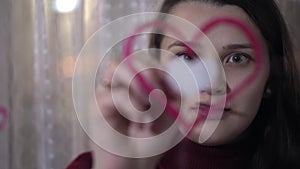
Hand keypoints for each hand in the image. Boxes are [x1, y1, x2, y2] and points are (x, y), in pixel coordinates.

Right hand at [91, 54, 179, 168]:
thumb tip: (172, 74)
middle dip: (152, 74)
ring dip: (138, 85)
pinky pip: (115, 94)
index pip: (147, 59)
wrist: (135, 165)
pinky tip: (140, 119)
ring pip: (118, 66)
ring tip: (147, 107)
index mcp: (138, 82)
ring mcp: (109, 91)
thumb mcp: (172, 115)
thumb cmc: (152, 141)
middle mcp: (121, 83)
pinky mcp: (98, 105)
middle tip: (161, 96)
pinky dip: (132, 105)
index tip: (173, 90)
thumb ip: (175, 93)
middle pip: (132, 57)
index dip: (161, 69)